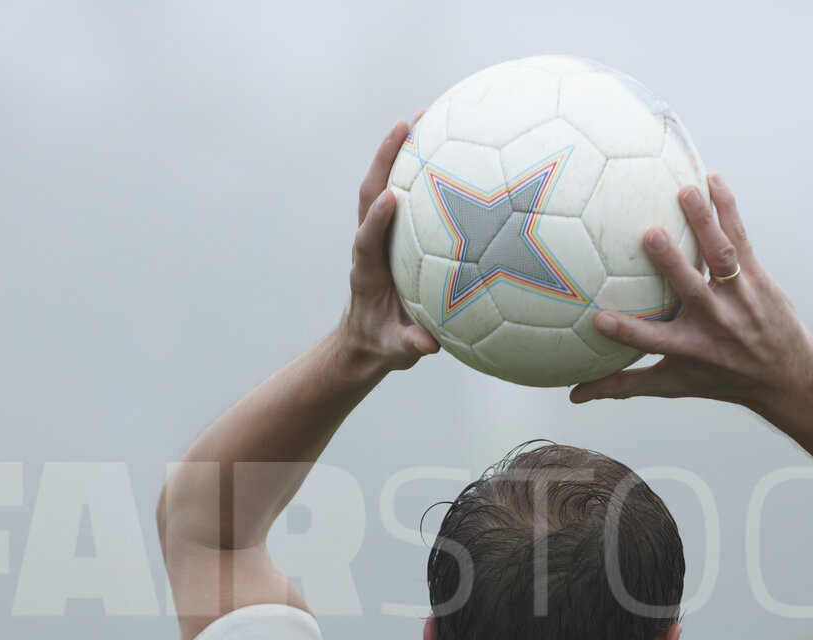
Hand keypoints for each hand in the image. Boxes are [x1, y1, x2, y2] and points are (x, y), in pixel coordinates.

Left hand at [338, 117, 438, 370]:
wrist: (367, 336)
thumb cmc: (384, 341)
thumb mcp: (396, 350)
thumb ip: (409, 345)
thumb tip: (428, 345)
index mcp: (366, 271)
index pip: (367, 239)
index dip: (376, 219)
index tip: (389, 199)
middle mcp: (369, 243)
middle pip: (371, 193)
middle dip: (385, 159)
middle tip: (406, 125)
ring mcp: (379, 231)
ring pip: (386, 183)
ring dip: (401, 151)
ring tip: (426, 116)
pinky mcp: (392, 229)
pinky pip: (404, 191)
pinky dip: (418, 166)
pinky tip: (445, 145)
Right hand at [569, 174, 812, 408]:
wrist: (789, 375)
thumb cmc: (723, 378)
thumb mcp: (674, 384)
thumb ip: (624, 384)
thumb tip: (574, 394)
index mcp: (692, 349)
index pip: (654, 341)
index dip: (627, 332)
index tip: (599, 319)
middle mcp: (717, 322)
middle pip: (692, 290)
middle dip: (672, 264)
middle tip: (650, 235)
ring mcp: (740, 296)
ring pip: (720, 255)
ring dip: (705, 222)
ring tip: (686, 191)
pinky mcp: (757, 277)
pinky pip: (740, 238)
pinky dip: (728, 209)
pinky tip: (713, 180)